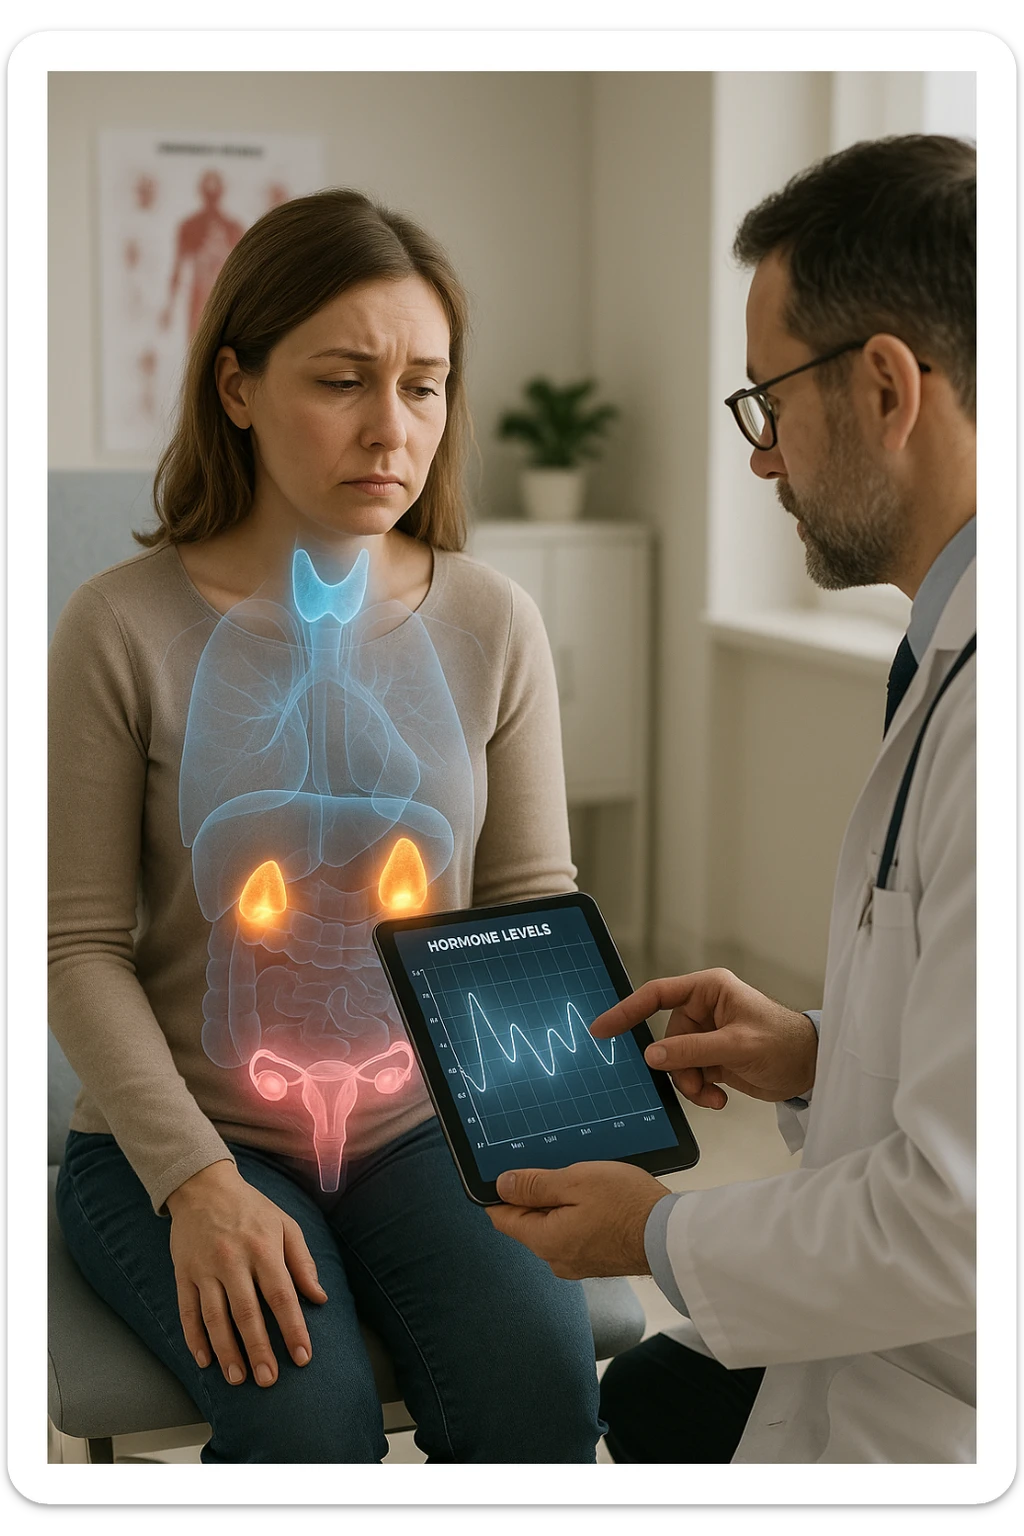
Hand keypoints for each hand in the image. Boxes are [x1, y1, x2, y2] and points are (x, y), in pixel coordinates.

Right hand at [166, 1160, 327, 1386]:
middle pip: (247, 1313)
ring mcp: (205, 1268)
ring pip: (215, 1317)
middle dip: (259, 1350)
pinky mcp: (183, 1273)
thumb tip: (320, 1298)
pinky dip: (194, 1338)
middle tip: (268, 1380)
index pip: (281, 1295)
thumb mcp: (285, 1225)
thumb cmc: (252, 1209)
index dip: (293, 1328)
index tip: (303, 1357)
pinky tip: (204, 1360)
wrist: (203, 1186)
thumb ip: (303, 1262)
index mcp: (263, 1248)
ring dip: (226, 1351)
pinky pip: (187, 1311)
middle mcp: (233, 1260)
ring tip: (238, 1379)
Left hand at [486, 1161, 669, 1279]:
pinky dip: (577, 1216)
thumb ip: (535, 1185)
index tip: (509, 1171)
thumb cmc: (627, 1205)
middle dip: (535, 1195)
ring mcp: (577, 1263)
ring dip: (560, 1204)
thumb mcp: (575, 1181)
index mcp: (544, 1241)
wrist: (670, 1236)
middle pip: (527, 1222)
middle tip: (558, 1170)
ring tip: (582, 1184)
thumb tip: (502, 1185)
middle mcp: (556, 1259)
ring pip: (552, 1227)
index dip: (500, 1192)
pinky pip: (573, 1234)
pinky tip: (596, 1200)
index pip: (502, 1217)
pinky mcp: (596, 1260)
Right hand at [590, 968, 817, 1108]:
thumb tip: (652, 1057)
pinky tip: (719, 1098)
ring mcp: (708, 1035)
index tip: (602, 1029)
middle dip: (678, 1067)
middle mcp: (705, 1009)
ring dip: (690, 1083)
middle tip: (696, 1085)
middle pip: (667, 1039)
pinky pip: (690, 1075)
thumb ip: (693, 1050)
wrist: (812, 1069)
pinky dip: (701, 1090)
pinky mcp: (713, 1058)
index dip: (627, 1010)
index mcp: (708, 990)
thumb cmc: (785, 1043)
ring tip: (712, 1096)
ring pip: (676, 1062)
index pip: (657, 995)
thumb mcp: (737, 1046)